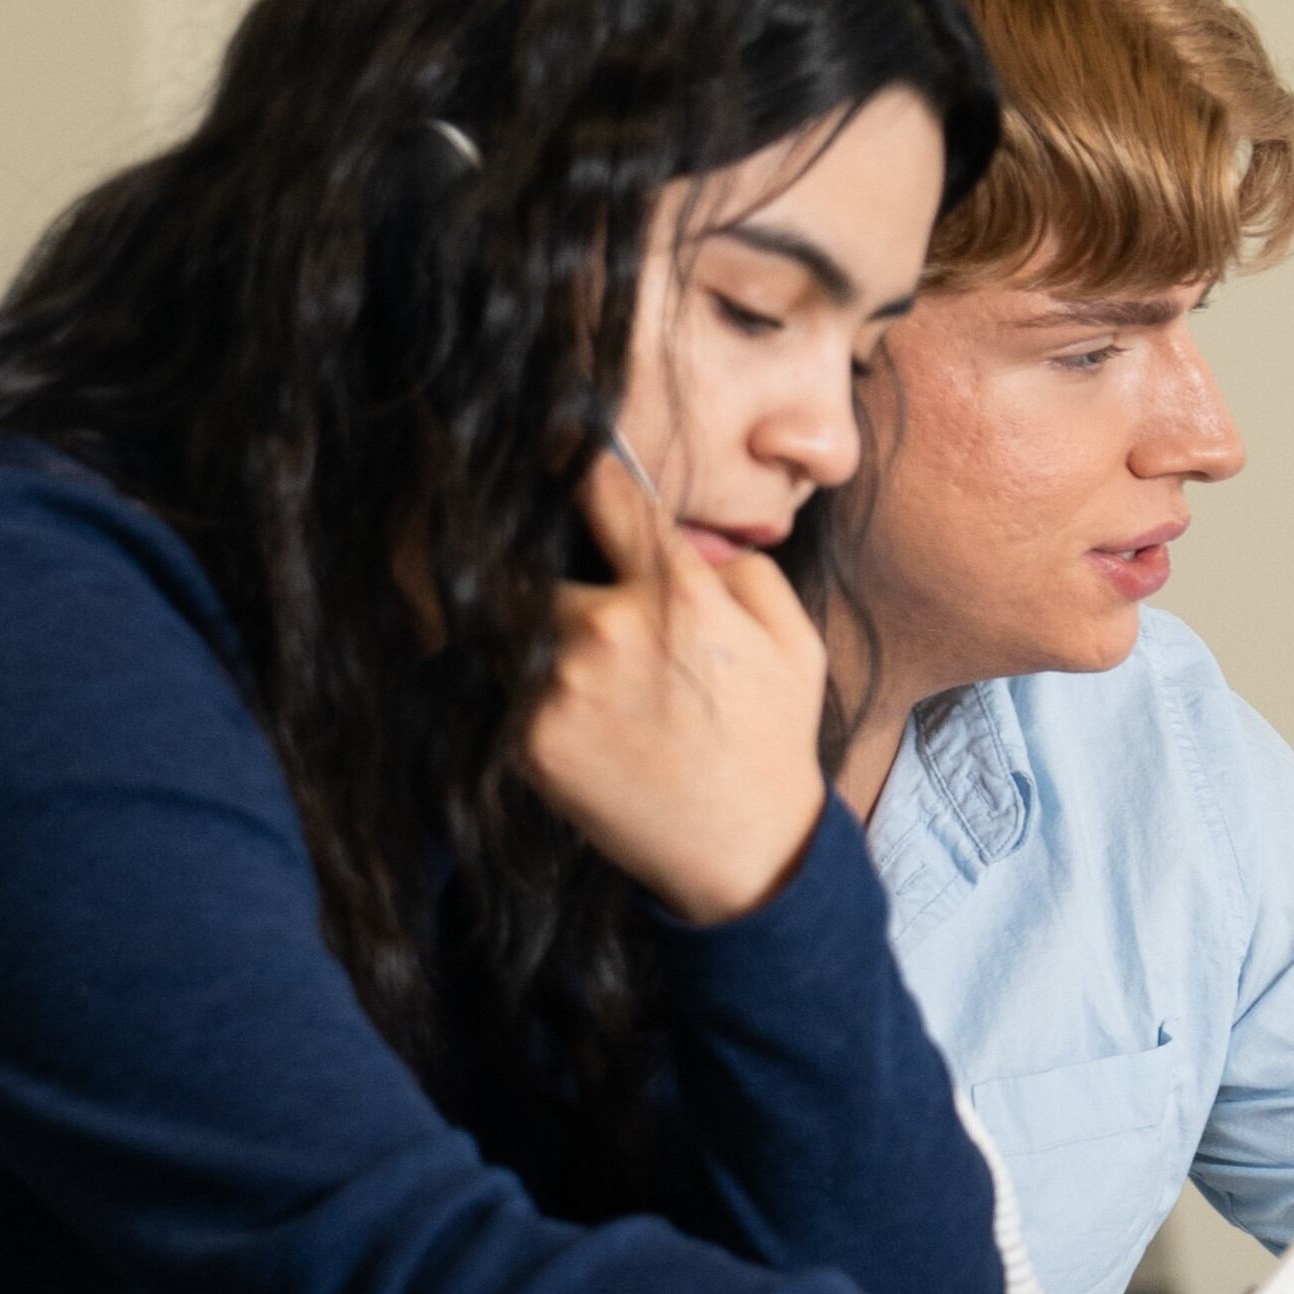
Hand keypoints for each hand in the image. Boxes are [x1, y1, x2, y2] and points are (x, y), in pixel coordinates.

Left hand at [522, 447, 834, 925]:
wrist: (742, 851)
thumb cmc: (771, 739)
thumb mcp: (794, 640)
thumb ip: (743, 568)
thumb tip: (688, 536)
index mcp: (679, 593)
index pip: (603, 491)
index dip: (572, 457)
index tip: (550, 442)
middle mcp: (608, 630)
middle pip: (532, 555)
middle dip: (537, 558)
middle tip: (536, 566)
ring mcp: (558, 687)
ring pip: (507, 618)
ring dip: (519, 619)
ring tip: (553, 645)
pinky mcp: (526, 739)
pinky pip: (499, 683)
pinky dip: (513, 681)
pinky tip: (558, 701)